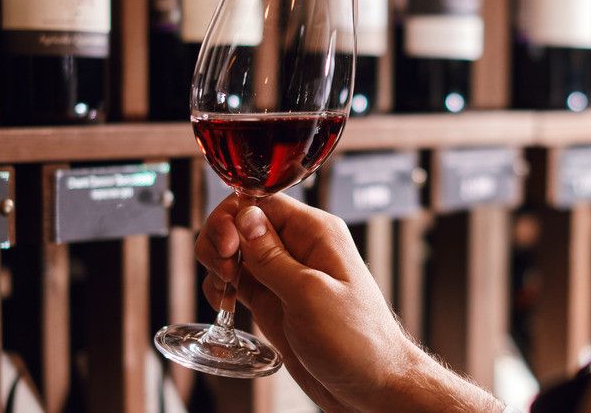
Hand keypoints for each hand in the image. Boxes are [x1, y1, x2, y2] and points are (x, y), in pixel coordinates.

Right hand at [196, 193, 412, 411]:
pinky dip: (222, 288)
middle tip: (222, 267)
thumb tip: (245, 217)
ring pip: (236, 252)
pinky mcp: (274, 303)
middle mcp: (299, 249)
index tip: (225, 245)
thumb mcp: (310, 295)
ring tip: (224, 286)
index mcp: (316, 234)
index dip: (234, 217)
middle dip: (221, 239)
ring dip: (218, 263)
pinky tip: (223, 302)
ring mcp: (284, 276)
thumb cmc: (358, 343)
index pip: (262, 203)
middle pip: (243, 223)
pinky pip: (238, 282)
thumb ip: (272, 257)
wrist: (372, 387)